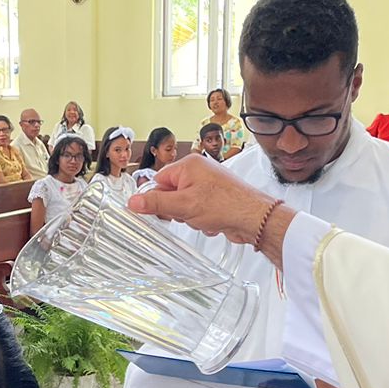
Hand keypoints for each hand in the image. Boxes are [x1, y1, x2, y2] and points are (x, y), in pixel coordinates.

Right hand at [127, 155, 278, 243]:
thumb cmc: (226, 205)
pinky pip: (197, 210)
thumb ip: (156, 204)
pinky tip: (212, 222)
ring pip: (184, 205)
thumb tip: (134, 201)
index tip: (159, 211)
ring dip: (190, 217)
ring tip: (203, 218)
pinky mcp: (216, 198)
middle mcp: (199, 171)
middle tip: (187, 214)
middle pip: (171, 193)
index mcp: (188, 165)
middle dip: (177, 210)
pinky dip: (201, 219)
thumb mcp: (183, 206)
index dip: (158, 199)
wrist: (254, 218)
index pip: (159, 181)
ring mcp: (208, 184)